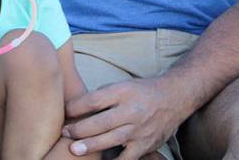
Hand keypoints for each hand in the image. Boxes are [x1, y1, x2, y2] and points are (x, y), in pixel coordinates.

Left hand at [61, 78, 185, 157]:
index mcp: (123, 92)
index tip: (64, 112)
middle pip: (101, 122)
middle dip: (80, 129)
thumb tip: (76, 108)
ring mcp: (139, 129)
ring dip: (91, 145)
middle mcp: (131, 110)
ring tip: (74, 150)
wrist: (174, 97)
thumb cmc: (141, 91)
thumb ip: (102, 96)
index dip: (76, 107)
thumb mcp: (122, 85)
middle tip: (64, 133)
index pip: (95, 100)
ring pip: (112, 139)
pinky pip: (128, 157)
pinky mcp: (146, 144)